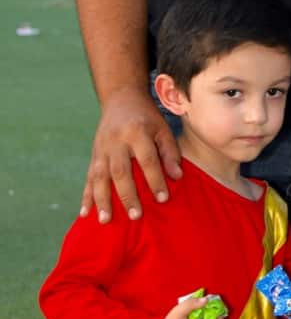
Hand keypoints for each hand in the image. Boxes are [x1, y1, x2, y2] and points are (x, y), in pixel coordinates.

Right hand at [80, 86, 182, 222]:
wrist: (121, 98)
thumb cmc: (147, 117)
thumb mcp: (162, 128)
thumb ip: (170, 151)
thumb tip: (177, 176)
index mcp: (136, 132)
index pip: (147, 159)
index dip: (155, 179)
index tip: (163, 199)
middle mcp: (116, 141)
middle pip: (120, 171)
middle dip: (127, 195)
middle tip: (136, 216)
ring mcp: (101, 148)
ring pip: (100, 176)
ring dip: (102, 200)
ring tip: (106, 220)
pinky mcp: (93, 155)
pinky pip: (88, 178)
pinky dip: (86, 196)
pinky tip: (85, 213)